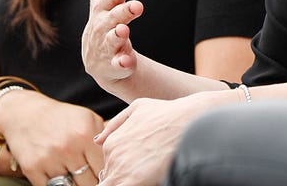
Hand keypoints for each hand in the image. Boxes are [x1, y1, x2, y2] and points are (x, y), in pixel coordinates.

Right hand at [0, 90, 103, 185]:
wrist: (25, 114)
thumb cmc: (61, 117)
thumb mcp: (87, 118)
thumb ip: (104, 136)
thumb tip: (116, 158)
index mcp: (85, 135)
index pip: (103, 167)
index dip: (106, 173)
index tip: (106, 174)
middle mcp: (68, 149)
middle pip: (88, 182)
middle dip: (92, 181)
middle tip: (92, 178)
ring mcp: (49, 160)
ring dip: (75, 184)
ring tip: (78, 177)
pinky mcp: (33, 169)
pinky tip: (61, 177)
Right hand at [68, 0, 144, 91]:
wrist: (101, 60)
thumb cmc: (104, 17)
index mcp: (102, 7)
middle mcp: (102, 26)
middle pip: (112, 18)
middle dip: (123, 11)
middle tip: (137, 6)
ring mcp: (107, 46)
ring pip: (113, 41)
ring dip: (119, 35)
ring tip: (125, 30)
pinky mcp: (114, 65)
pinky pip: (118, 65)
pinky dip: (121, 63)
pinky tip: (126, 62)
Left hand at [96, 92, 236, 185]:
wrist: (189, 120)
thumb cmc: (167, 112)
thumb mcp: (138, 107)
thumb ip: (116, 123)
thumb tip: (98, 140)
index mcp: (111, 143)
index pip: (110, 165)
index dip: (124, 166)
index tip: (138, 164)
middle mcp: (113, 157)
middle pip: (112, 176)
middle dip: (125, 174)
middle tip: (144, 167)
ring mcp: (121, 170)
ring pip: (115, 184)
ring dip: (126, 181)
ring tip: (143, 173)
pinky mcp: (132, 182)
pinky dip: (127, 185)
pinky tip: (143, 180)